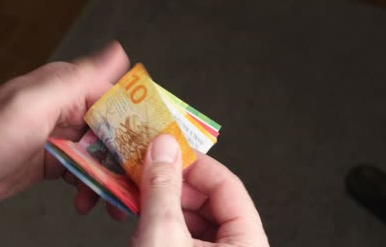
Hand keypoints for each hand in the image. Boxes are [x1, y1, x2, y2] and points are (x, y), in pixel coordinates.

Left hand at [0, 42, 128, 215]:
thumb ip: (77, 79)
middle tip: (138, 178)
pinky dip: (91, 186)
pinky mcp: (59, 159)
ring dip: (111, 177)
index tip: (156, 141)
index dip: (139, 118)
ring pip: (103, 154)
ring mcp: (65, 136)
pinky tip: (85, 199)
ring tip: (112, 200)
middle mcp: (70, 109)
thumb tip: (117, 52)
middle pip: (114, 130)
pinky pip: (87, 171)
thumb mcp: (36, 103)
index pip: (117, 97)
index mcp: (68, 88)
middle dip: (127, 156)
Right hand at [132, 135, 268, 246]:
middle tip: (146, 170)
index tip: (167, 149)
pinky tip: (140, 219)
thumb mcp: (163, 236)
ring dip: (162, 203)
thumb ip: (163, 189)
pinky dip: (159, 223)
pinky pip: (180, 235)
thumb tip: (163, 148)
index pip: (227, 185)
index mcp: (247, 243)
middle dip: (173, 184)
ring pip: (191, 218)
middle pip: (208, 201)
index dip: (194, 163)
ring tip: (138, 194)